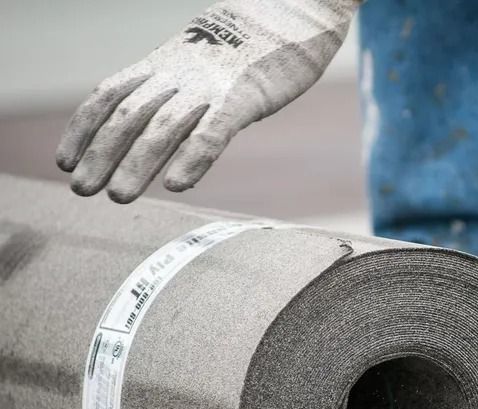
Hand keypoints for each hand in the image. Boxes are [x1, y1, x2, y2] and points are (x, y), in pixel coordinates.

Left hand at [56, 0, 358, 202]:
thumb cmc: (244, 47)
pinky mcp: (242, 99)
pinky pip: (212, 132)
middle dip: (101, 155)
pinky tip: (175, 184)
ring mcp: (208, 87)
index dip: (83, 130)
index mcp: (162, 65)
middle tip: (83, 190)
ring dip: (135, 164)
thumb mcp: (196, 63)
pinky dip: (191, 159)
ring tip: (118, 196)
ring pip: (162, 128)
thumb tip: (153, 132)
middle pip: (128, 116)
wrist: (286, 15)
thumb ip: (174, 92)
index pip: (108, 96)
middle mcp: (177, 75)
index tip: (66, 162)